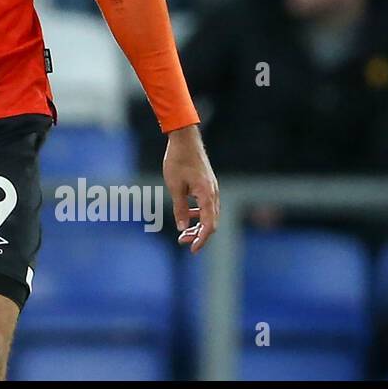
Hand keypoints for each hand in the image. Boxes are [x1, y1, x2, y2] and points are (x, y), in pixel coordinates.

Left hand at [163, 125, 218, 253]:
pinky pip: (206, 205)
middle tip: (182, 241)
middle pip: (211, 222)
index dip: (201, 239)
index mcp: (207, 195)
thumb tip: (181, 228)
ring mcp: (212, 189)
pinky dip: (198, 213)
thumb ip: (179, 208)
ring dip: (197, 225)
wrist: (185, 139)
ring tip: (183, 232)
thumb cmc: (178, 161)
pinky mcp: (207, 185)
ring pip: (209, 214)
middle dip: (198, 234)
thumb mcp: (174, 186)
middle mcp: (213, 193)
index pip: (209, 225)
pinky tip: (186, 215)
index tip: (192, 249)